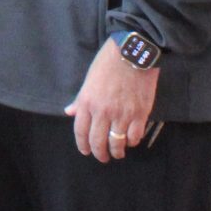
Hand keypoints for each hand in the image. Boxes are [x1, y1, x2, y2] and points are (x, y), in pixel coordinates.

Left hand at [66, 37, 156, 162]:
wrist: (133, 52)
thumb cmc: (108, 62)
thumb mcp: (89, 79)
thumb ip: (80, 100)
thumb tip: (69, 112)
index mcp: (87, 102)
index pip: (81, 132)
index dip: (83, 145)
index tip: (86, 151)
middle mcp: (103, 112)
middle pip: (98, 141)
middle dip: (100, 153)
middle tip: (103, 157)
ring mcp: (122, 114)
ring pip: (117, 142)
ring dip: (117, 151)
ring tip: (118, 153)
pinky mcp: (140, 113)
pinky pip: (135, 136)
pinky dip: (132, 141)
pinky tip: (131, 140)